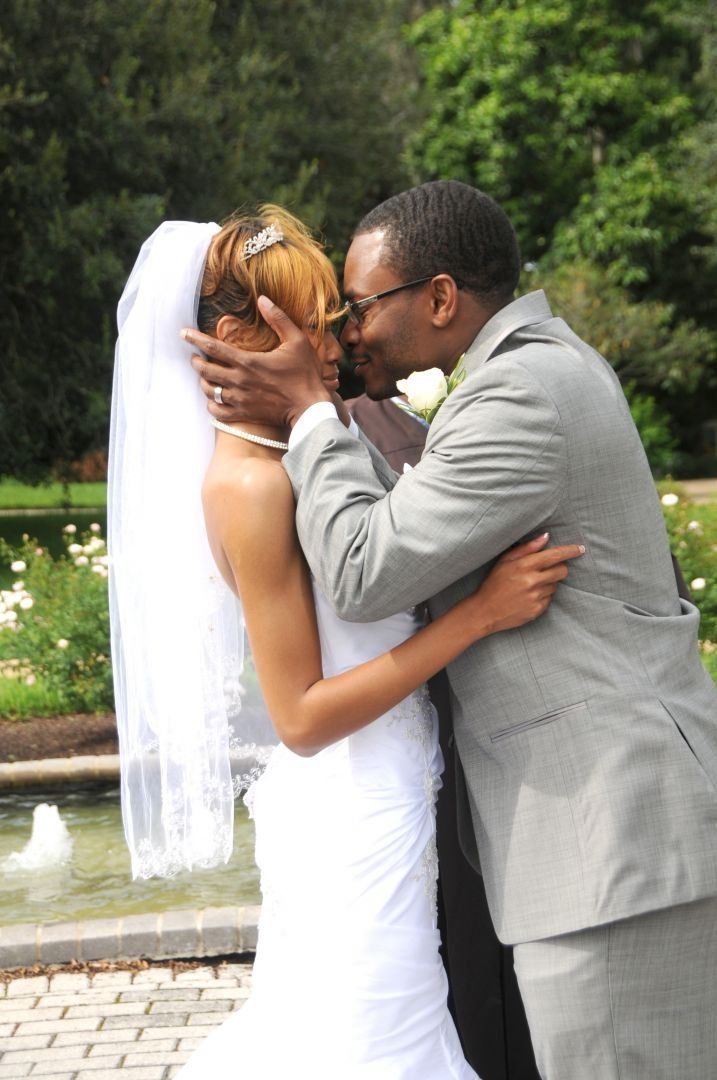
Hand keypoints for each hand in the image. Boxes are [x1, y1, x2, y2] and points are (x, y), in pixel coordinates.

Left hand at [182, 296, 331, 427]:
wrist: (310, 408)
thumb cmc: (305, 374)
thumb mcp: (297, 341)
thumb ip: (278, 319)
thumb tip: (263, 299)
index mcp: (248, 361)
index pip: (213, 347)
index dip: (195, 339)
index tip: (183, 333)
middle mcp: (239, 381)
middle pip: (205, 370)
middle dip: (196, 361)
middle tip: (196, 356)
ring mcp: (240, 399)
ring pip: (208, 390)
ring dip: (203, 381)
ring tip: (204, 375)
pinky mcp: (243, 414)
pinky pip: (216, 411)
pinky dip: (211, 404)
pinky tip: (214, 398)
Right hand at [471, 533, 584, 635]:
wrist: (485, 611)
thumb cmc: (494, 583)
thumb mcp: (505, 560)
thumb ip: (527, 548)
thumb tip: (546, 536)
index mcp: (524, 565)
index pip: (554, 555)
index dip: (570, 551)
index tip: (580, 549)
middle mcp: (532, 581)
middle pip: (562, 571)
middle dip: (559, 568)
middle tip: (546, 570)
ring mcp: (536, 597)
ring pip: (555, 585)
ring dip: (548, 583)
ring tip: (529, 586)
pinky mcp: (538, 610)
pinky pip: (549, 599)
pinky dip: (542, 596)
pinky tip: (528, 597)